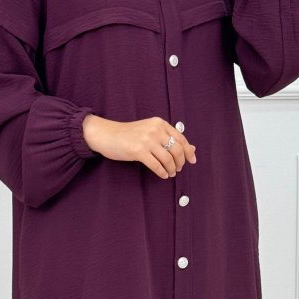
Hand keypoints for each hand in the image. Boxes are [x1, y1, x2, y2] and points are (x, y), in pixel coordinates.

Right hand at [82, 114, 196, 179]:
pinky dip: (162, 172)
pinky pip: (156, 165)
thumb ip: (169, 138)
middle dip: (180, 162)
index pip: (181, 138)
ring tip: (170, 173)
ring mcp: (146, 140)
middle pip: (177, 149)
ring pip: (168, 159)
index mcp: (159, 123)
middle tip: (178, 169)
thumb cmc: (128, 135)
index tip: (192, 161)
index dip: (188, 151)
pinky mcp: (138, 151)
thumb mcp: (150, 132)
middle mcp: (155, 130)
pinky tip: (163, 175)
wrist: (106, 135)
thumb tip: (192, 149)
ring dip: (171, 169)